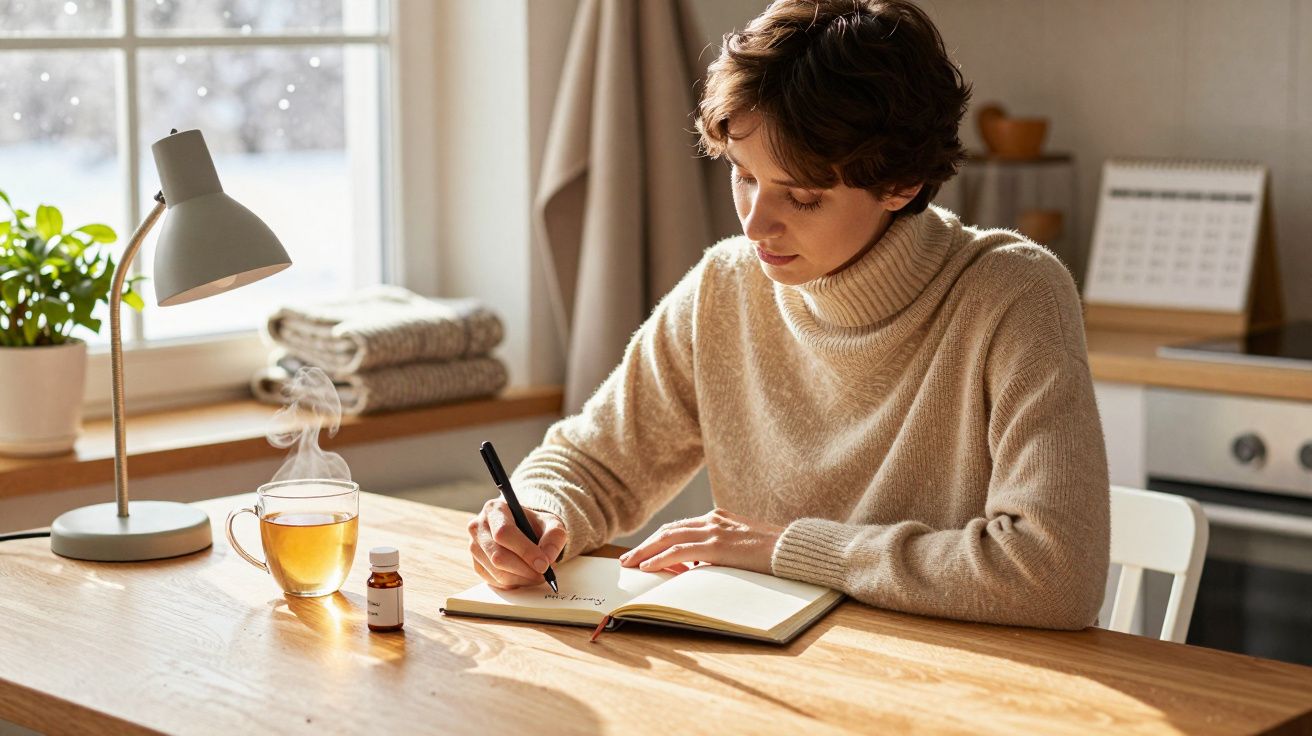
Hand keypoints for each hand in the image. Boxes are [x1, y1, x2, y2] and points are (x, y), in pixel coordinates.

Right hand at [467, 499, 566, 588]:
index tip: (543, 564)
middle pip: (497, 555)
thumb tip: (547, 558)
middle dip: (524, 569)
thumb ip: (554, 537)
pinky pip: (494, 581)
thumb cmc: (535, 525)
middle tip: (543, 574)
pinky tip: (525, 575)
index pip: (504, 533)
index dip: (525, 551)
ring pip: (496, 572)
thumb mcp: (551, 523)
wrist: (524, 530)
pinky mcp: (477, 565)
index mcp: (494, 509)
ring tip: (537, 575)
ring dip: (521, 578)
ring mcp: (474, 547)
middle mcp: (478, 527)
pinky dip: (514, 583)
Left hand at [619, 508, 783, 575]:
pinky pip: (679, 553)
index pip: (680, 528)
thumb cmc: (773, 553)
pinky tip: (647, 567)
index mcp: (719, 518)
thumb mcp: (743, 547)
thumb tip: (702, 567)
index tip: (644, 551)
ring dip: (645, 552)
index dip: (659, 540)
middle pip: (669, 531)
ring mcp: (714, 531)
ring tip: (630, 564)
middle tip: (627, 559)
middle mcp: (713, 520)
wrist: (794, 549)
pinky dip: (660, 559)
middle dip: (646, 545)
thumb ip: (722, 551)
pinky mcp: (717, 546)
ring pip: (668, 539)